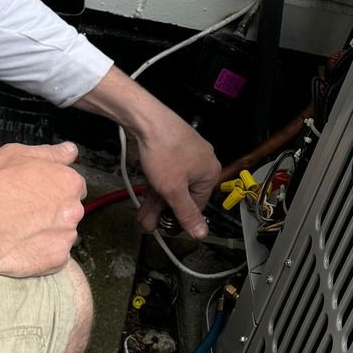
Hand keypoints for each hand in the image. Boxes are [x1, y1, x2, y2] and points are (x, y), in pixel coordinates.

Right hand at [0, 142, 86, 276]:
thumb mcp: (15, 155)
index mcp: (68, 182)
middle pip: (70, 209)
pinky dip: (42, 251)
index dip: (53, 188)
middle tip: (25, 210)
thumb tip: (70, 150)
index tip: (36, 192)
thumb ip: (50, 153)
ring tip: (21, 229)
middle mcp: (74, 209)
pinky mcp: (57, 259)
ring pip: (63, 232)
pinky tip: (23, 244)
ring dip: (48, 231)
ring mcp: (67, 236)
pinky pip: (55, 255)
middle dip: (53, 210)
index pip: (74, 184)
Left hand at [129, 106, 218, 239]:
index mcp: (210, 172)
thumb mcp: (173, 190)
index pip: (197, 205)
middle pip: (183, 195)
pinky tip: (145, 195)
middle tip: (149, 223)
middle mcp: (202, 163)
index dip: (179, 218)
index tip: (165, 227)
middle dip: (163, 211)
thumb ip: (187, 214)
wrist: (145, 119)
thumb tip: (201, 233)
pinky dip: (156, 185)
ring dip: (157, 201)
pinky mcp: (172, 149)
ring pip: (172, 185)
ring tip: (143, 213)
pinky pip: (167, 172)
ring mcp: (187, 154)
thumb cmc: (163, 149)